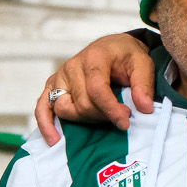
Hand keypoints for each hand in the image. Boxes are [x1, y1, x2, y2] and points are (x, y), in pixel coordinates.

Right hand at [34, 33, 153, 143]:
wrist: (113, 47)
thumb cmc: (127, 56)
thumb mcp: (143, 64)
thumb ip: (144, 85)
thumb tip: (145, 108)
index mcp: (94, 57)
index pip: (97, 89)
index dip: (110, 109)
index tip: (125, 122)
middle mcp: (72, 66)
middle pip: (82, 103)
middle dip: (103, 115)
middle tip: (122, 117)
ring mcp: (60, 76)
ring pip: (64, 109)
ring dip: (84, 120)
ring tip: (102, 120)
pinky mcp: (52, 86)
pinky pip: (42, 107)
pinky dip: (46, 124)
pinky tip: (54, 139)